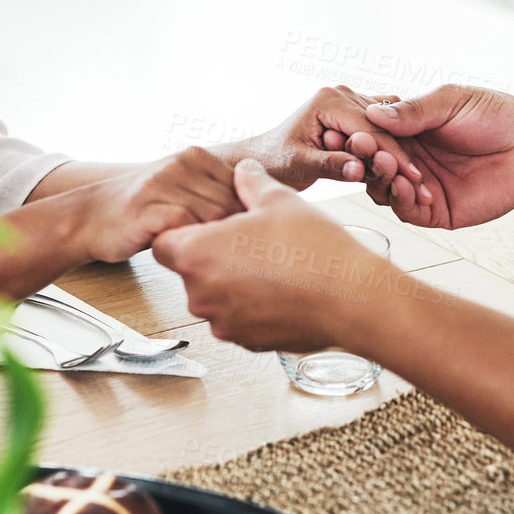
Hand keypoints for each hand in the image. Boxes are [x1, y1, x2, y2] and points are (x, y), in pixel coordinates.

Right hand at [75, 148, 241, 263]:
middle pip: (232, 204)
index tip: (235, 238)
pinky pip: (187, 227)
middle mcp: (180, 164)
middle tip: (219, 253)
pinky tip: (179, 252)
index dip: (244, 217)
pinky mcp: (148, 207)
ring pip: (214, 217)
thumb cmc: (140, 211)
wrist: (89, 218)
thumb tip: (262, 213)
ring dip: (210, 241)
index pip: (243, 186)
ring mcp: (163, 183)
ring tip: (198, 254)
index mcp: (194, 156)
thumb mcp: (181, 190)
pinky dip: (190, 244)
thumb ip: (215, 194)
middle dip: (230, 233)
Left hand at [153, 160, 392, 352]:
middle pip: (189, 272)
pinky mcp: (246, 343)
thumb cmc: (314, 248)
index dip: (183, 233)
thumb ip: (251, 183)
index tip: (209, 227)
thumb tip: (243, 170)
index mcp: (197, 254)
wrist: (352, 298)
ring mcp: (222, 323)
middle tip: (250, 243)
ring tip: (273, 266)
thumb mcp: (279, 200)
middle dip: (212, 258)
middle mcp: (200, 294)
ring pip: (214, 297)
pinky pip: (237, 319)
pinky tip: (284, 289)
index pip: (162, 244)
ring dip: (232, 283)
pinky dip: (252, 306)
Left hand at [227, 86, 429, 195]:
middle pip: (384, 128)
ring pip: (387, 129)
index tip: (413, 180)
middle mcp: (341, 95)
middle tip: (423, 187)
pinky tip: (407, 173)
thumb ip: (329, 166)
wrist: (265, 156)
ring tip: (419, 184)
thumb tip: (359, 170)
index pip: (371, 129)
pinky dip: (394, 150)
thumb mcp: (299, 164)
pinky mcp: (355, 113)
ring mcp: (350, 102)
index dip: (394, 156)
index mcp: (328, 101)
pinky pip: (382, 130)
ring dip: (403, 155)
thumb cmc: (275, 160)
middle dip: (403, 158)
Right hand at [352, 86, 513, 229]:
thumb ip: (414, 111)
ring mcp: (421, 187)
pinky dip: (400, 199)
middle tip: (361, 148)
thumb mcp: (450, 102)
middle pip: (371, 165)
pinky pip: (407, 210)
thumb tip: (373, 113)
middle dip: (364, 157)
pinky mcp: (436, 211)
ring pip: (383, 190)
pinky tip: (403, 184)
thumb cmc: (496, 116)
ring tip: (385, 164)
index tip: (346, 128)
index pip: (372, 136)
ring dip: (380, 178)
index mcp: (409, 132)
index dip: (359, 134)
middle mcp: (410, 160)